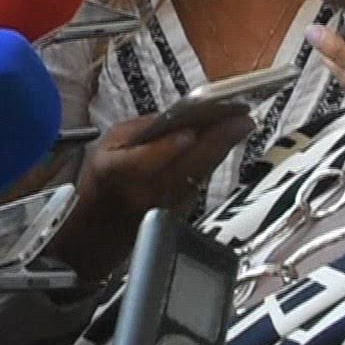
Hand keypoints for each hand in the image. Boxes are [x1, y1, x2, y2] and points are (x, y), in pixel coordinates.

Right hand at [52, 110, 253, 281]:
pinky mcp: (183, 212)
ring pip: (201, 174)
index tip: (189, 131)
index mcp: (118, 171)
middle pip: (186, 167)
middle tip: (240, 119)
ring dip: (223, 149)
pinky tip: (225, 143)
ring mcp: (167, 206)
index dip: (167, 147)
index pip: (144, 161)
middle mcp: (146, 192)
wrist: (103, 227)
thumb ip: (138, 130)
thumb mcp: (108, 145)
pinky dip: (214, 161)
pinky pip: (201, 182)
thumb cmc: (106, 178)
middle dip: (216, 140)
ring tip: (240, 125)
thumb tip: (175, 116)